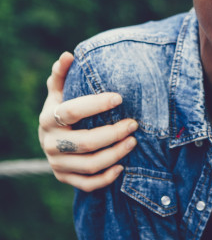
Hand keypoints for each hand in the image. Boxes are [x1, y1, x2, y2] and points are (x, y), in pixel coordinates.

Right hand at [38, 52, 137, 191]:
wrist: (52, 139)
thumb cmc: (63, 110)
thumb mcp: (60, 92)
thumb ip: (63, 74)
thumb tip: (68, 55)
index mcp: (48, 118)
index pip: (72, 111)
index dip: (96, 104)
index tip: (120, 98)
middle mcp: (49, 143)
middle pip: (85, 142)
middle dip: (113, 133)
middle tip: (134, 124)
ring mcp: (57, 163)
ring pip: (89, 165)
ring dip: (115, 154)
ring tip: (134, 141)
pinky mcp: (65, 178)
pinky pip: (87, 184)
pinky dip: (106, 178)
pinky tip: (123, 167)